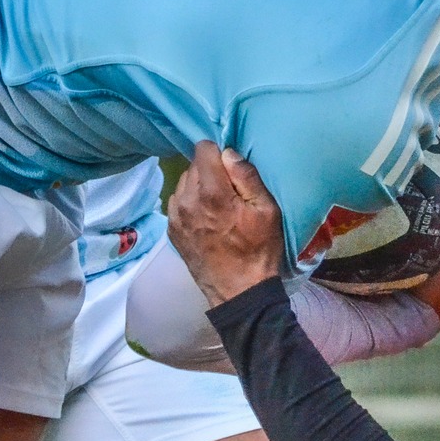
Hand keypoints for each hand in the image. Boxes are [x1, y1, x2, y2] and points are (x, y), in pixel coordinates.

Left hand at [167, 142, 284, 304]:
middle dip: (211, 170)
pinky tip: (206, 216)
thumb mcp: (267, 211)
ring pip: (184, 182)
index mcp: (212, 193)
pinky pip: (178, 200)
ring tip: (217, 205)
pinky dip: (190, 201)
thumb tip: (229, 152)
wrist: (238, 291)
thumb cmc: (259, 250)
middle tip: (229, 190)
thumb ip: (247, 177)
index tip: (230, 166)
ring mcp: (175, 216)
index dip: (219, 152)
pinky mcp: (171, 229)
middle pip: (193, 165)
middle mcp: (187, 200)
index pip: (203, 149)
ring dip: (199, 186)